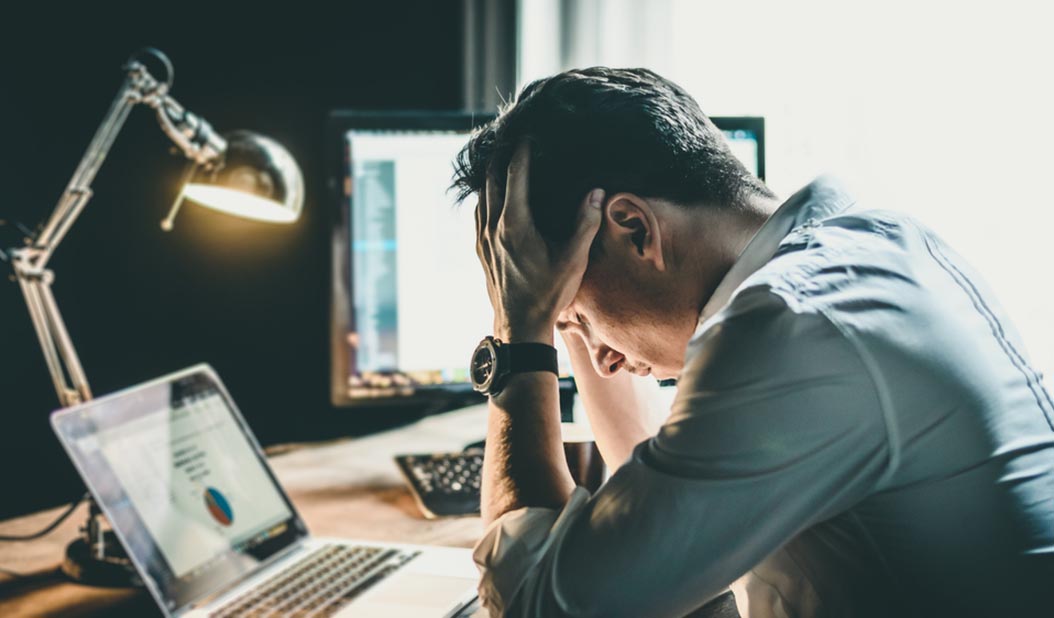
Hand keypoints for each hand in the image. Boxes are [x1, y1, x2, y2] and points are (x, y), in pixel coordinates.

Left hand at [475, 142, 603, 343]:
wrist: (520, 327)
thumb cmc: (549, 294)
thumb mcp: (573, 259)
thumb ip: (585, 224)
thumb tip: (596, 193)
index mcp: (515, 224)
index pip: (515, 175)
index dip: (522, 152)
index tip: (528, 134)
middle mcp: (493, 227)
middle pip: (491, 180)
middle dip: (501, 157)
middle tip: (511, 140)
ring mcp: (483, 240)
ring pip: (481, 196)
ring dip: (490, 176)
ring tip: (501, 162)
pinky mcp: (480, 251)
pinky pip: (479, 214)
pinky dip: (486, 197)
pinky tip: (493, 198)